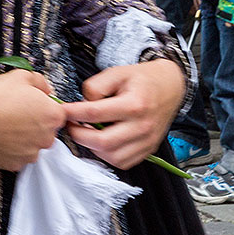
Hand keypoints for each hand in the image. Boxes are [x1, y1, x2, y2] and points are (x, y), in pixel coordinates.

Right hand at [0, 68, 65, 171]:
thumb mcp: (22, 76)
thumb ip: (41, 82)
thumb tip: (46, 89)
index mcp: (53, 116)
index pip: (58, 113)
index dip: (45, 107)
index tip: (33, 105)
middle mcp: (46, 138)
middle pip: (47, 131)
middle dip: (36, 124)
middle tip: (17, 114)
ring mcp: (31, 153)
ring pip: (33, 145)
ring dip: (24, 138)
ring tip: (7, 126)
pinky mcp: (15, 164)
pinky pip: (18, 156)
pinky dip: (12, 149)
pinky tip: (1, 137)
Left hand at [61, 58, 184, 168]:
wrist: (170, 86)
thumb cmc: (143, 79)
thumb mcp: (117, 72)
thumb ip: (95, 86)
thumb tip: (81, 105)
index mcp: (135, 104)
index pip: (95, 114)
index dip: (73, 113)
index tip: (63, 111)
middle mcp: (142, 125)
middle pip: (103, 142)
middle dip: (79, 135)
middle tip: (71, 125)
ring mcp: (147, 141)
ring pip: (111, 156)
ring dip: (93, 148)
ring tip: (88, 132)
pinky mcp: (148, 150)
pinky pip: (123, 163)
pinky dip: (107, 156)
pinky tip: (103, 142)